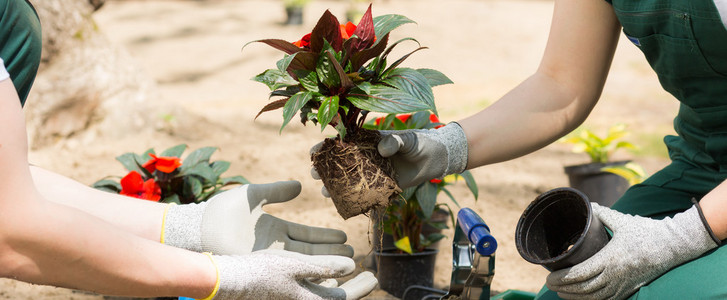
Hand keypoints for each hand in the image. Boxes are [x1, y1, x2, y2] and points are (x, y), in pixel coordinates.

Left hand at [163, 181, 353, 256]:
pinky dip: (308, 271)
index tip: (344, 235)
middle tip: (354, 253)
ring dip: (325, 263)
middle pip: (310, 251)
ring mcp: (270, 258)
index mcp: (275, 229)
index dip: (326, 236)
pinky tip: (326, 272)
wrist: (200, 227)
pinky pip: (290, 270)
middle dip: (332, 252)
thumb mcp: (254, 194)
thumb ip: (277, 190)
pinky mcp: (262, 266)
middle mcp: (275, 246)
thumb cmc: (222, 210)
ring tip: (347, 263)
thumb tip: (300, 186)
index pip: (307, 235)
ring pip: (304, 262)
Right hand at [208, 249, 377, 299]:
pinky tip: (325, 272)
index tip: (374, 276)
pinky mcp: (285, 294)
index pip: (343, 299)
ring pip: (324, 294)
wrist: (231, 280)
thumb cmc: (261, 271)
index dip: (361, 288)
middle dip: (355, 288)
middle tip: (370, 276)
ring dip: (339, 283)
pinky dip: (322, 282)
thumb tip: (352, 265)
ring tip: (350, 271)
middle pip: (336, 299)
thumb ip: (324, 266)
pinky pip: (310, 291)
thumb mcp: (295, 264)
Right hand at [310, 122, 468, 193]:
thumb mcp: (407, 139)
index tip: (315, 152)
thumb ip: (395, 141)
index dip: (325, 148)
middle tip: (317, 175)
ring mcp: (371, 175)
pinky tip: (346, 205)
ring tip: (327, 192)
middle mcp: (364, 159)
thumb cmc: (419, 143)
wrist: (435, 159)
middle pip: (338, 165)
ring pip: (348, 182)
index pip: (340, 144)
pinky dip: (355, 201)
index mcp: (365, 142)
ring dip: (335, 188)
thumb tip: (383, 149)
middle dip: (324, 170)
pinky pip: (365, 196)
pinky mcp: (381, 189)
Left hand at [546, 203, 718, 299]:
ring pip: (594, 297)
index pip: (580, 273)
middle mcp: (616, 275)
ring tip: (560, 293)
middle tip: (550, 284)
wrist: (674, 246)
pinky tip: (581, 297)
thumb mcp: (623, 220)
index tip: (549, 276)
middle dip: (564, 288)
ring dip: (575, 297)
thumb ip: (603, 213)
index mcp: (611, 258)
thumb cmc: (647, 231)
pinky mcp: (630, 289)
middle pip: (584, 288)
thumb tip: (588, 205)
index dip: (563, 277)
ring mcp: (623, 284)